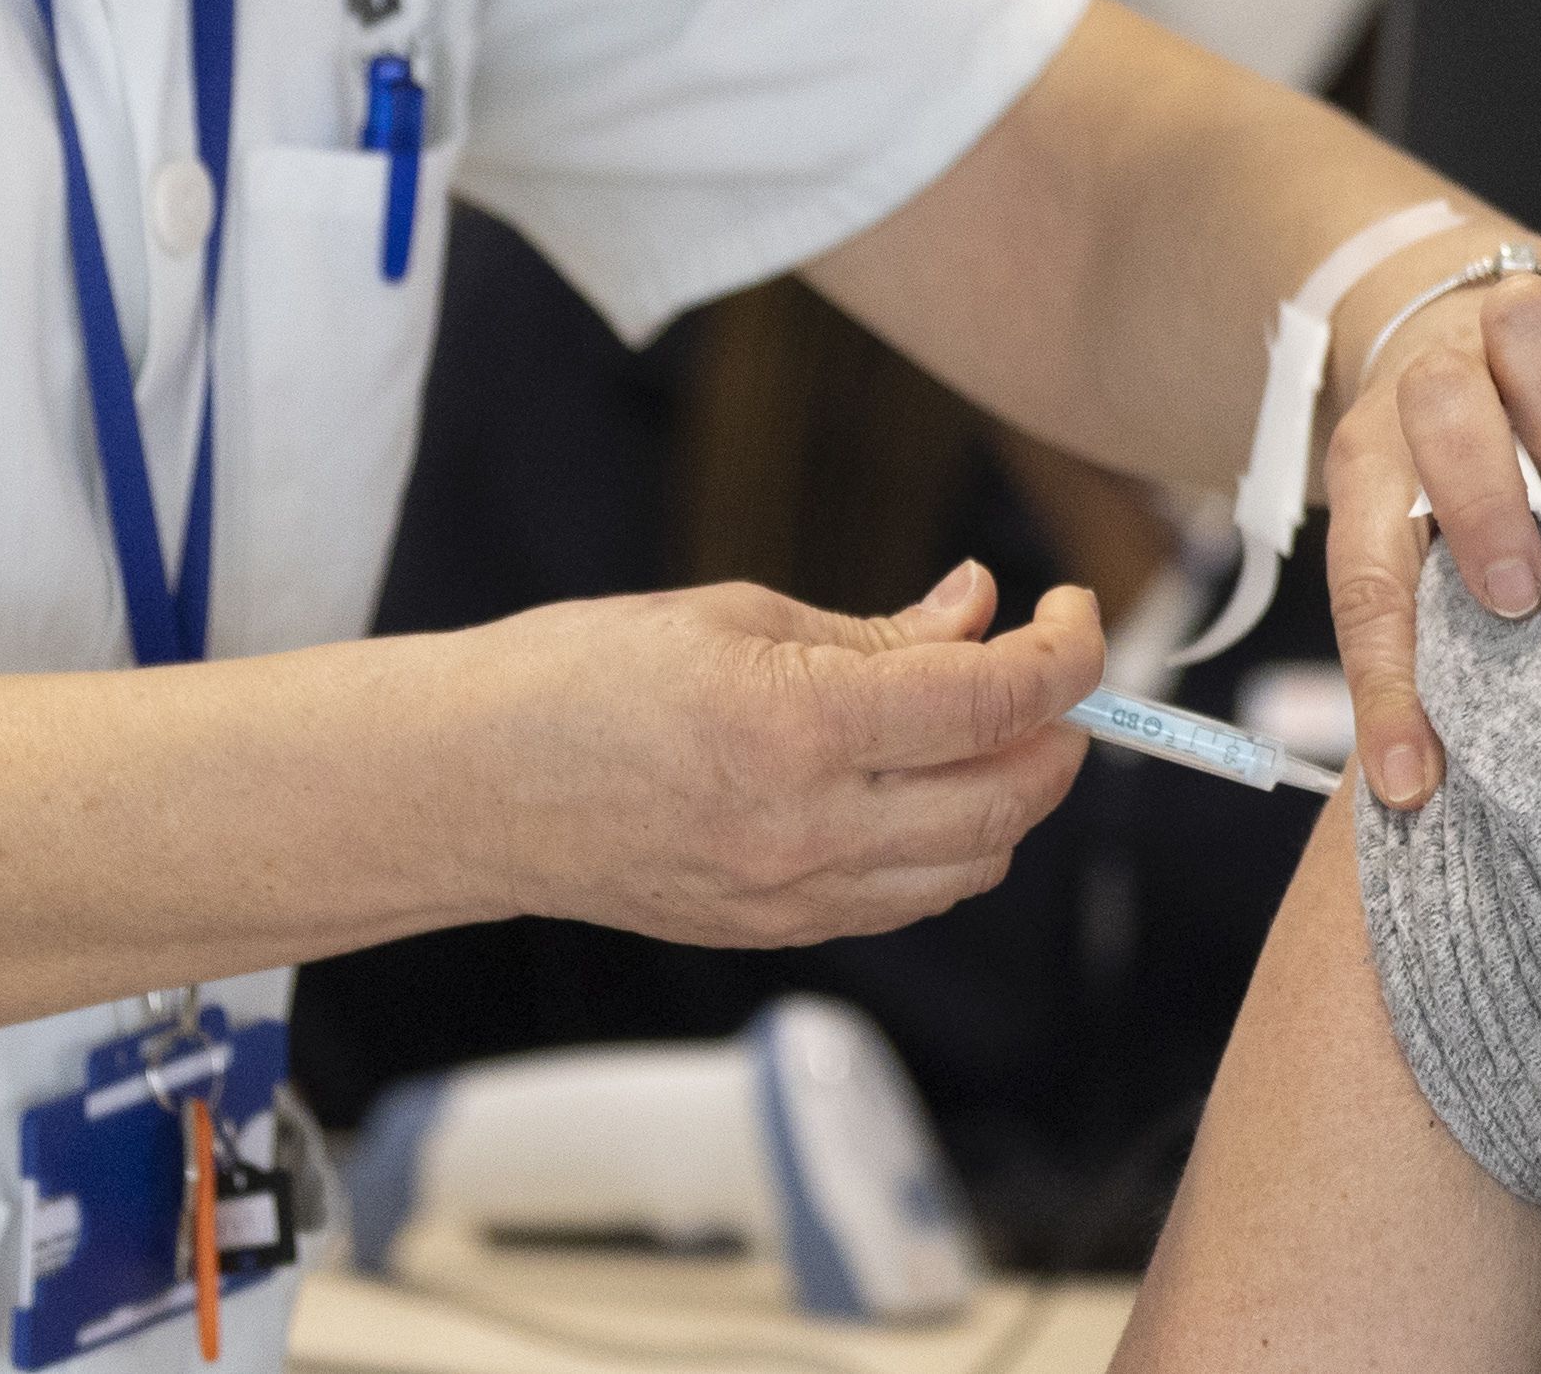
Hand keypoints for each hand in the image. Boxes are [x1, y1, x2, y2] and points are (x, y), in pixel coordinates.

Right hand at [457, 563, 1102, 946]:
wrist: (467, 787)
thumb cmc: (580, 676)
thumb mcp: (735, 615)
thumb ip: (873, 630)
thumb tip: (978, 607)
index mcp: (797, 728)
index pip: (995, 704)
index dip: (1066, 652)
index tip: (1074, 611)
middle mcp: (808, 828)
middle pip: (1010, 797)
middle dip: (1059, 723)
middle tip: (1045, 659)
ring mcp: (793, 896)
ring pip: (976, 862)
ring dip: (1014, 788)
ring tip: (987, 718)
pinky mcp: (775, 932)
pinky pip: (911, 898)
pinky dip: (953, 841)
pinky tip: (927, 782)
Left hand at [1325, 229, 1540, 811]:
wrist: (1483, 341)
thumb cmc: (1468, 491)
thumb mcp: (1427, 563)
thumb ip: (1434, 649)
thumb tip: (1427, 792)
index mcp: (1381, 467)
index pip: (1370, 576)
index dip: (1389, 684)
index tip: (1414, 779)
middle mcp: (1451, 387)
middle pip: (1443, 407)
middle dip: (1478, 500)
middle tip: (1519, 590)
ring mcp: (1538, 336)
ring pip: (1529, 325)